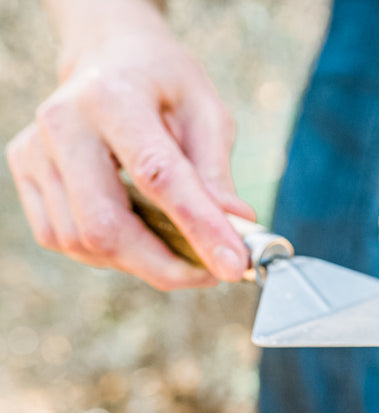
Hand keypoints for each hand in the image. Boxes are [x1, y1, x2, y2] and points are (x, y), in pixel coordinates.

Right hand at [5, 1, 253, 289]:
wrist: (108, 56)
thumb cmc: (164, 83)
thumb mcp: (207, 111)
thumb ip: (217, 172)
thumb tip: (235, 227)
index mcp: (113, 97)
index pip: (158, 176)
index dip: (198, 228)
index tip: (234, 266)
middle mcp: (62, 123)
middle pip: (107, 226)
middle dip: (165, 265)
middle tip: (212, 273)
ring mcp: (34, 150)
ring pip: (84, 242)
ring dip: (142, 262)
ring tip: (181, 249)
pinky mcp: (25, 173)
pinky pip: (64, 238)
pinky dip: (110, 253)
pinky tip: (140, 236)